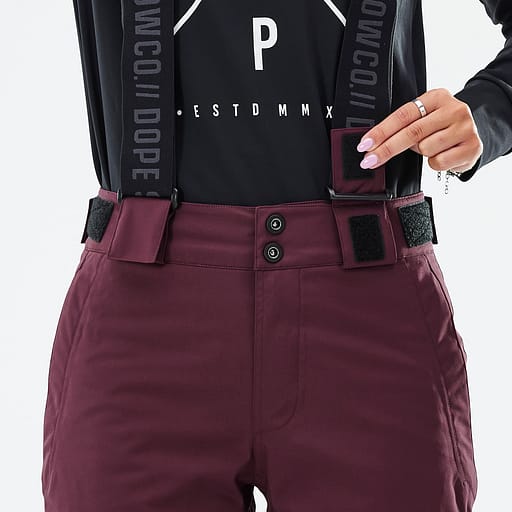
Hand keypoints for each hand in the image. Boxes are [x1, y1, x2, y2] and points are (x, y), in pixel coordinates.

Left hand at [355, 87, 482, 174]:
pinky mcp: (472, 147)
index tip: (365, 144)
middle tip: (369, 161)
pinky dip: (434, 163)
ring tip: (430, 147)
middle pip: (411, 133)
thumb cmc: (440, 127)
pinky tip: (442, 155)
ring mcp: (465, 128)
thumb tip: (372, 145)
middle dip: (386, 149)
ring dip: (420, 153)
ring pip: (425, 149)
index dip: (381, 131)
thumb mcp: (424, 117)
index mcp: (437, 97)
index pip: (403, 115)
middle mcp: (454, 109)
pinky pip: (438, 162)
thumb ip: (404, 125)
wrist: (473, 135)